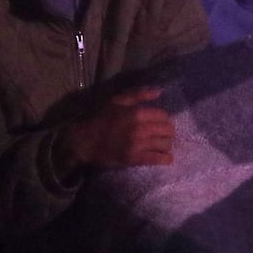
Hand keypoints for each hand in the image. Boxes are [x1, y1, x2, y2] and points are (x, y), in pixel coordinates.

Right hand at [61, 87, 176, 168]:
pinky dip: (165, 159)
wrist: (84, 140)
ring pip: (165, 144)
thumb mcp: (117, 100)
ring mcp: (138, 145)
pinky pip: (157, 159)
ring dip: (166, 144)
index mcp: (137, 113)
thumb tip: (158, 92)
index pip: (163, 116)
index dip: (164, 119)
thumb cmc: (101, 118)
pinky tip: (167, 158)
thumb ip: (139, 95)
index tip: (161, 122)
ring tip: (162, 145)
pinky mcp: (134, 158)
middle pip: (168, 130)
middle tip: (164, 134)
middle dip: (168, 131)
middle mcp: (140, 129)